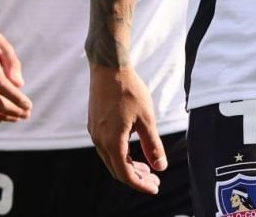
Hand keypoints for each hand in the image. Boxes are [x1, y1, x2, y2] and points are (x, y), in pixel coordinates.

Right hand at [88, 64, 165, 194]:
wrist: (108, 67)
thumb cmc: (129, 90)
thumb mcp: (146, 119)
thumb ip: (152, 145)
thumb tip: (161, 167)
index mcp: (112, 141)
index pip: (126, 174)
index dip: (141, 185)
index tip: (155, 187)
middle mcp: (100, 140)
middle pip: (116, 170)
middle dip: (136, 178)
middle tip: (155, 181)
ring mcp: (94, 132)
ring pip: (111, 159)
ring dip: (128, 167)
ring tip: (147, 168)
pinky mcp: (94, 124)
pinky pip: (106, 148)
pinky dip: (120, 155)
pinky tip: (132, 150)